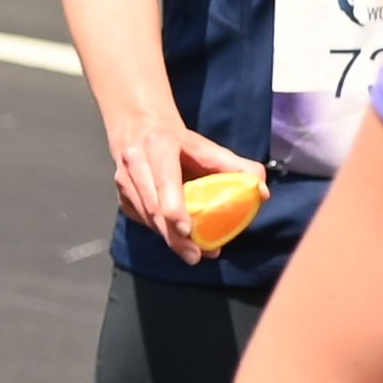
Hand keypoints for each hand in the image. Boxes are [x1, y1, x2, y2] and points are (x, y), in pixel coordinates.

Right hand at [105, 108, 266, 244]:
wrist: (140, 127)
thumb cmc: (180, 143)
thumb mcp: (208, 148)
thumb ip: (239, 167)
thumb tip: (261, 192)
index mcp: (159, 145)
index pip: (165, 178)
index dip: (173, 205)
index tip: (187, 230)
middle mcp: (135, 160)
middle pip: (153, 206)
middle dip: (174, 235)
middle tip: (196, 254)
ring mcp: (124, 180)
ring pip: (146, 217)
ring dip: (169, 239)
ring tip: (194, 253)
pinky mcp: (121, 196)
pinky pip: (142, 221)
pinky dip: (161, 233)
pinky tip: (179, 240)